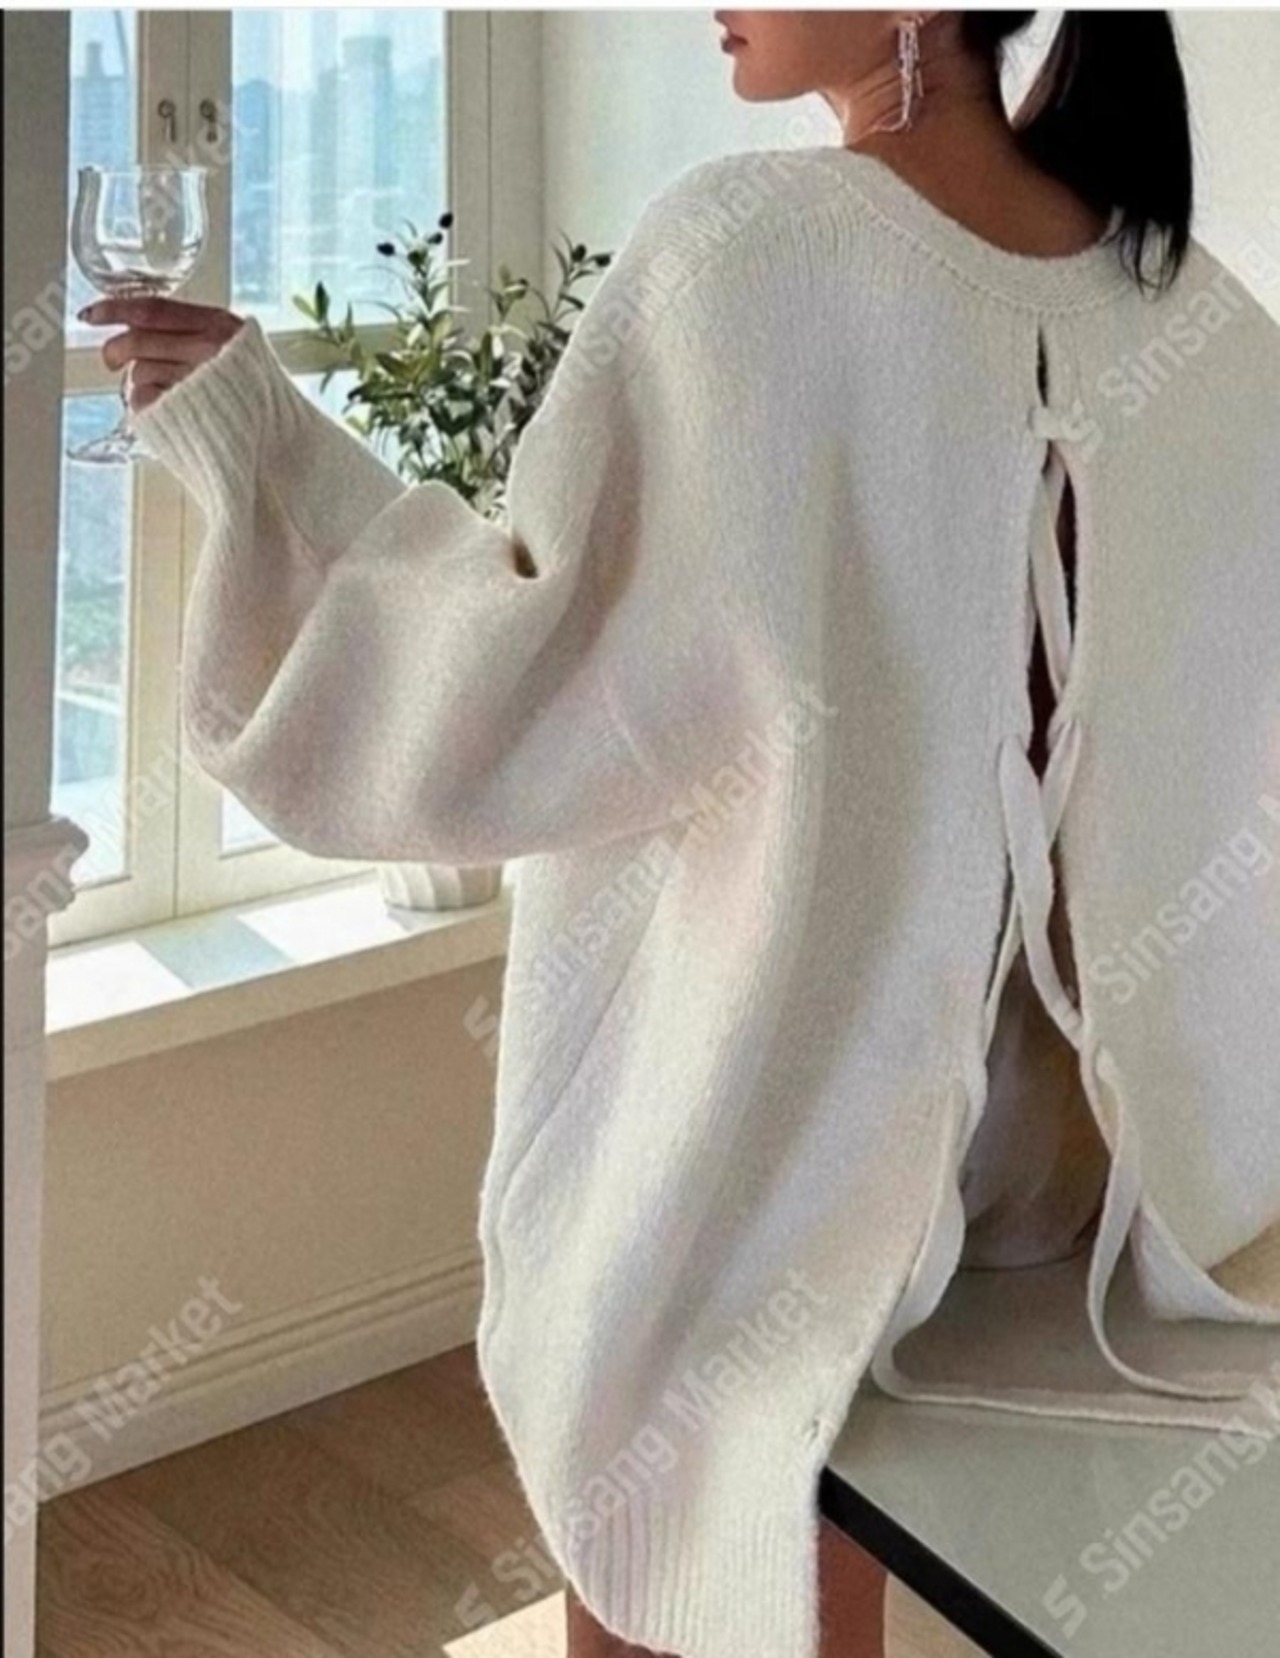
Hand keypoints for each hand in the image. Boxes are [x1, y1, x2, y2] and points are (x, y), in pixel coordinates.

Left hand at [77, 296, 245, 412]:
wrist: (280, 448)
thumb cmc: (259, 401)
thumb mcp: (240, 350)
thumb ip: (199, 331)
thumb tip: (141, 323)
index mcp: (221, 328)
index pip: (154, 309)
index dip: (116, 309)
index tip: (94, 313)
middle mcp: (206, 352)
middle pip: (136, 341)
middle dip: (115, 351)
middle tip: (111, 359)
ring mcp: (192, 384)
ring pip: (137, 372)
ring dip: (138, 382)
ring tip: (163, 394)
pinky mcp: (180, 414)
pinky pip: (141, 401)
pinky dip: (144, 404)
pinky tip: (166, 411)